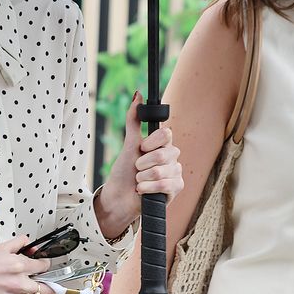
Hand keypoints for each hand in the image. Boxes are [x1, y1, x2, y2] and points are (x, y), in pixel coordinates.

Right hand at [0, 237, 58, 293]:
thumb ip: (16, 245)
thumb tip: (26, 243)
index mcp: (17, 266)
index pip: (42, 267)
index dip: (44, 266)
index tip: (43, 267)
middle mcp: (16, 284)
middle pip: (44, 290)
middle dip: (45, 286)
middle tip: (44, 284)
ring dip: (22, 293)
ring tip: (9, 286)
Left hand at [94, 93, 183, 239]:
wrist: (118, 198)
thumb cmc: (123, 173)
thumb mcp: (128, 144)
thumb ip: (134, 120)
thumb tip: (137, 94)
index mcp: (163, 145)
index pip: (167, 134)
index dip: (152, 142)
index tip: (141, 148)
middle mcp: (172, 158)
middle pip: (164, 153)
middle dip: (143, 163)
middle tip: (137, 169)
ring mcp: (175, 174)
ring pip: (162, 170)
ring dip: (143, 178)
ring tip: (138, 182)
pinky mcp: (175, 190)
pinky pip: (165, 185)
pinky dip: (148, 188)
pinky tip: (142, 191)